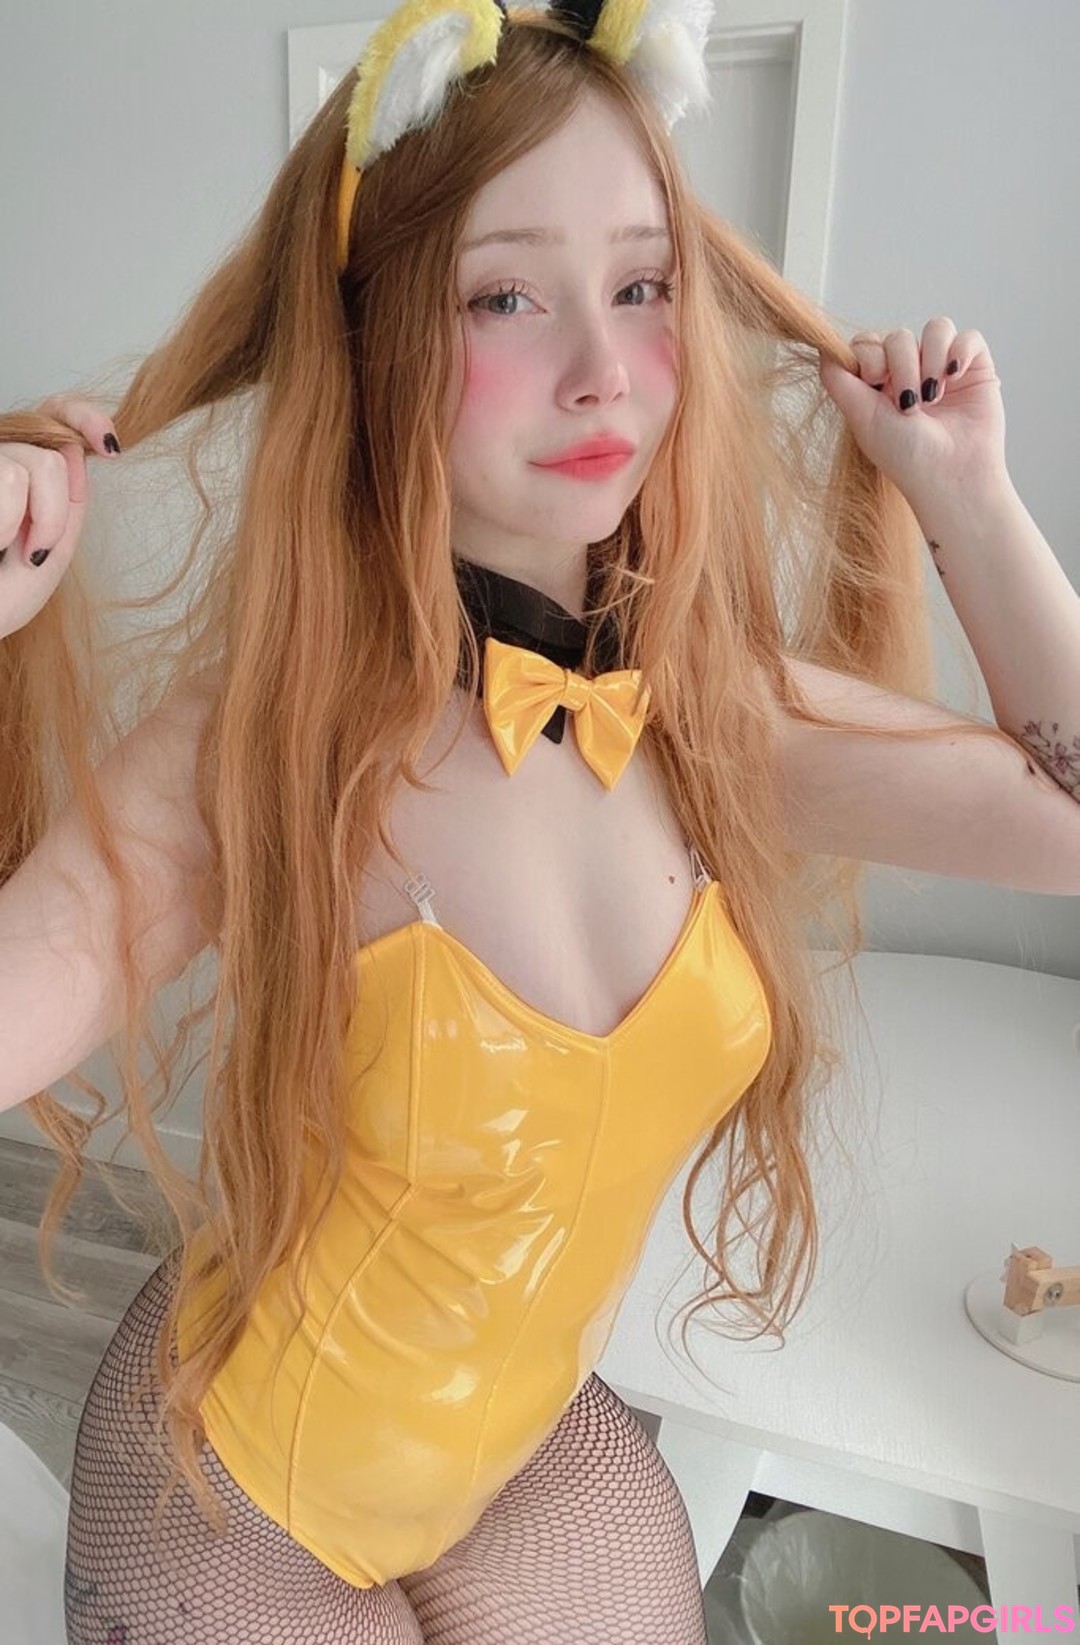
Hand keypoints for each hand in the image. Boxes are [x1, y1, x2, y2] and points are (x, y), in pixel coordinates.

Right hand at [0, 395, 118, 639]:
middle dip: (59, 508)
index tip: (110, 447)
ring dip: (42, 519)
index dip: (85, 417)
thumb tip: (74, 448)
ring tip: (11, 550)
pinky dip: (9, 520)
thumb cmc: (1, 596)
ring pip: (37, 463)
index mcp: (23, 469)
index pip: (54, 415)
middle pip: (54, 450)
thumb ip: (69, 501)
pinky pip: (11, 477)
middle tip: (36, 551)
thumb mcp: (53, 550)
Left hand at [817, 319, 1009, 513]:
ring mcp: (941, 368)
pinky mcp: (973, 368)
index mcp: (879, 384)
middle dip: (902, 367)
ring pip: (936, 328)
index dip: (870, 355)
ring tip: (934, 397)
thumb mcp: (861, 417)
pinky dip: (959, 351)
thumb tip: (822, 345)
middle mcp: (909, 372)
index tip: (876, 384)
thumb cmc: (906, 456)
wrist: (952, 477)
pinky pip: (967, 336)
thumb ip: (838, 380)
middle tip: (909, 406)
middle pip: (899, 336)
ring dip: (931, 359)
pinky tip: (954, 377)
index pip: (869, 342)